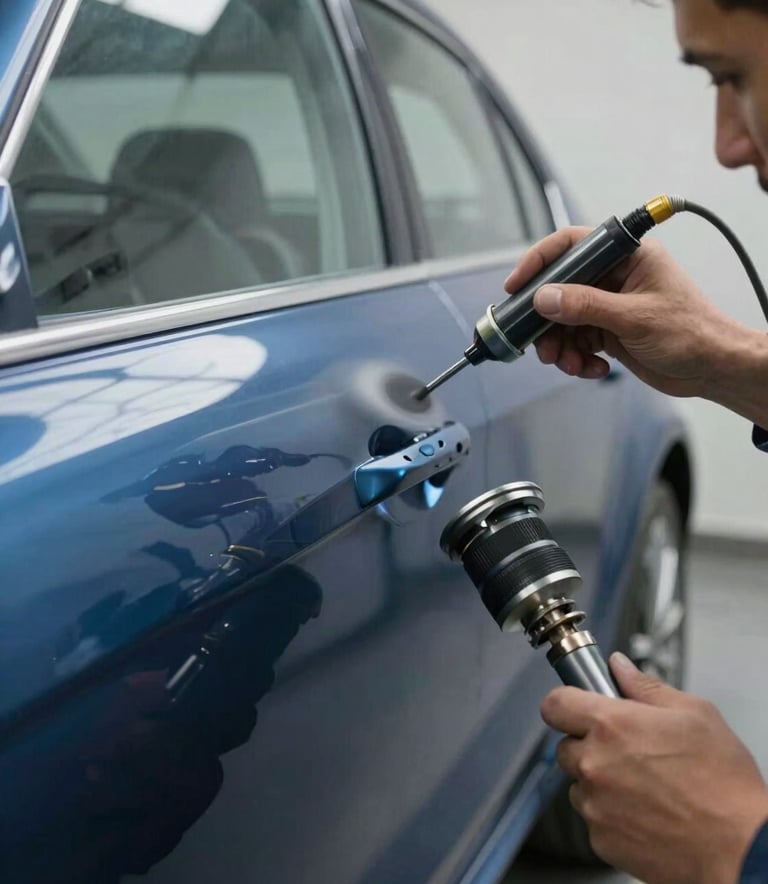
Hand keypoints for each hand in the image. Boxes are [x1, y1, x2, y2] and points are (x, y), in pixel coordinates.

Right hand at [504, 228, 765, 400]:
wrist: (712, 369)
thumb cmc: (692, 332)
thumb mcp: (635, 318)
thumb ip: (586, 306)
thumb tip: (545, 298)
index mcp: (627, 257)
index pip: (572, 245)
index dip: (540, 261)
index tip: (517, 286)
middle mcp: (614, 277)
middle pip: (560, 289)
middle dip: (547, 321)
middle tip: (541, 345)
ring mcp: (609, 305)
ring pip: (564, 320)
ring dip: (561, 346)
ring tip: (570, 364)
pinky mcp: (608, 331)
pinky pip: (576, 341)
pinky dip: (577, 358)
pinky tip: (593, 369)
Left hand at [540, 653, 767, 883]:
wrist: (740, 849)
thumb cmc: (724, 784)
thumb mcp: (694, 714)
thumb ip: (645, 687)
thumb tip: (619, 667)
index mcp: (611, 725)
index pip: (554, 704)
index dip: (565, 703)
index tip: (577, 707)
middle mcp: (595, 764)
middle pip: (566, 746)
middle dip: (589, 745)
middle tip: (627, 751)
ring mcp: (595, 805)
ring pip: (580, 784)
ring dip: (600, 782)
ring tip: (644, 786)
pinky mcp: (601, 839)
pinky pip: (594, 818)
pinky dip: (611, 815)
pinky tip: (646, 812)